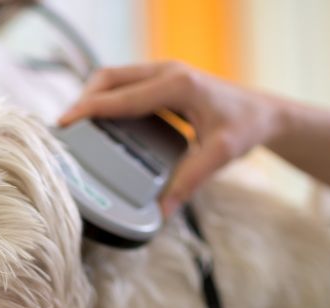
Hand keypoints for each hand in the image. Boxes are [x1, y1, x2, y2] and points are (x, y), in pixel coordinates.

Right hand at [59, 61, 283, 216]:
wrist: (264, 113)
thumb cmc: (244, 128)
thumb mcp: (219, 156)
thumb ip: (188, 183)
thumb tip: (160, 214)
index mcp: (177, 85)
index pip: (121, 96)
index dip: (89, 109)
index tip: (65, 122)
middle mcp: (168, 73)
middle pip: (110, 76)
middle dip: (84, 98)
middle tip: (66, 127)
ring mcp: (165, 74)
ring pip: (115, 77)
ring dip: (94, 97)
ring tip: (78, 126)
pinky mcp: (163, 82)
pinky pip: (126, 86)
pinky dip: (108, 100)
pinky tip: (102, 122)